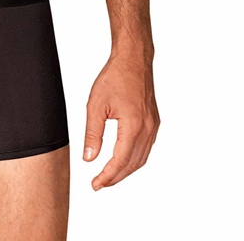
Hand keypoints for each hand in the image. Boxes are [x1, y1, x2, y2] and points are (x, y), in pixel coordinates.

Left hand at [83, 51, 159, 189]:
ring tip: (109, 175)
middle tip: (99, 184)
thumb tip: (89, 158)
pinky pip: (146, 148)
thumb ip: (92, 134)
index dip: (107, 176)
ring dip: (126, 170)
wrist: (133, 59)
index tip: (95, 185)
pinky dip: (134, 158)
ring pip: (141, 158)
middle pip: (132, 164)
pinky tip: (123, 158)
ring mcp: (153, 125)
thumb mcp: (96, 105)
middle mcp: (147, 129)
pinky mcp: (154, 121)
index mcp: (133, 126)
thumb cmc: (115, 77)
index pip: (120, 161)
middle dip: (116, 177)